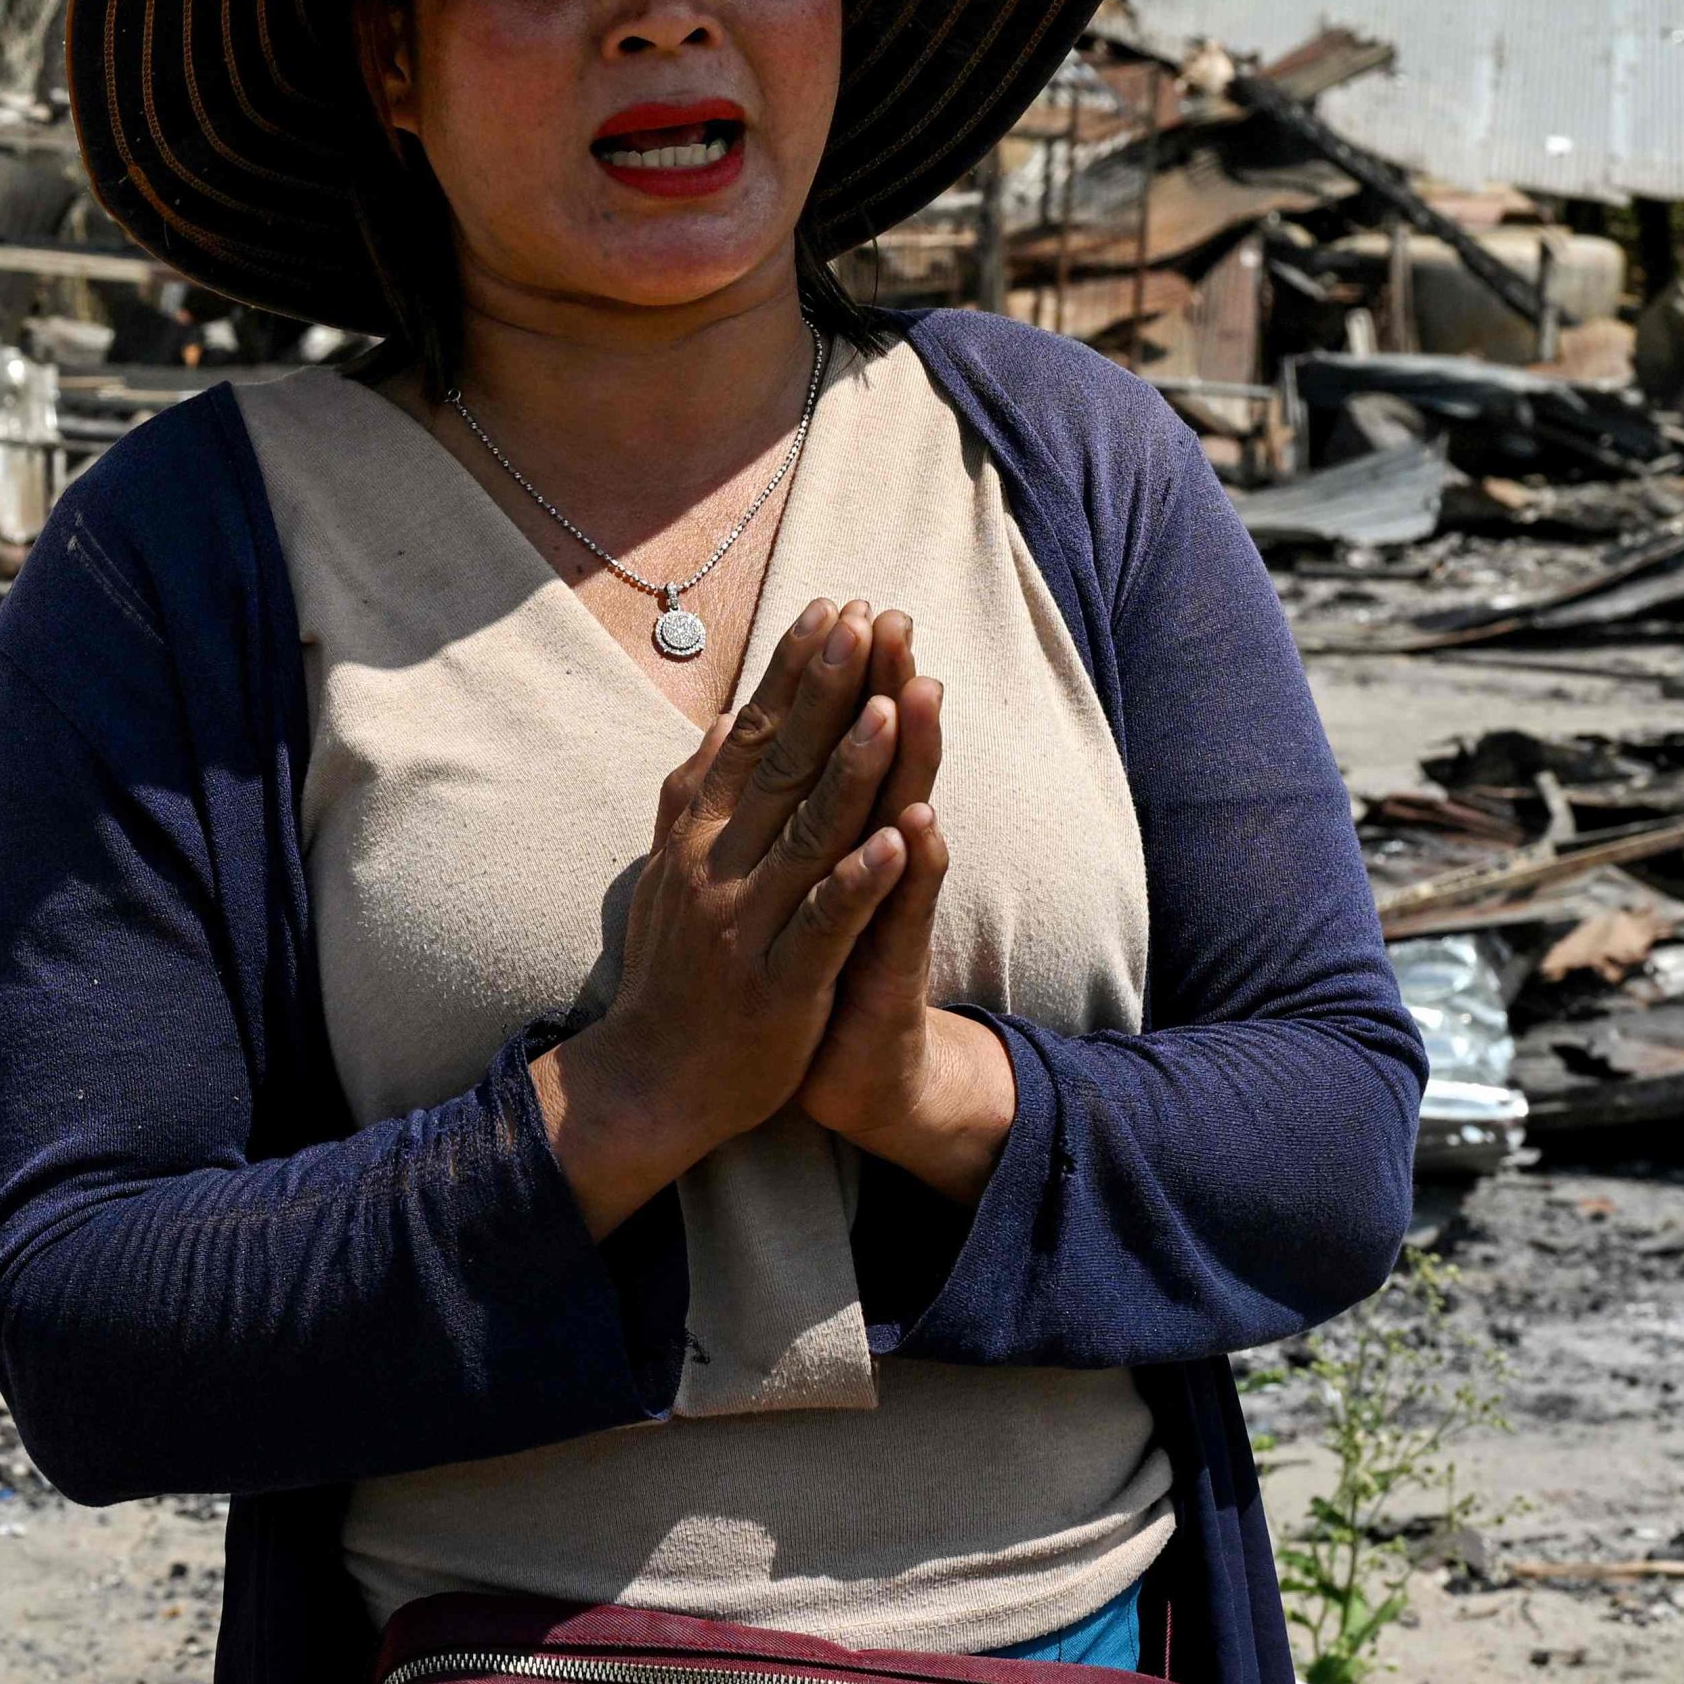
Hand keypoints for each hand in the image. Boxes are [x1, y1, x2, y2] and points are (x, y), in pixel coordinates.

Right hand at [533, 599, 911, 1237]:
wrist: (651, 1080)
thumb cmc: (673, 973)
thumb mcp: (670, 872)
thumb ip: (693, 798)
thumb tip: (715, 723)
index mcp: (698, 835)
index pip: (751, 734)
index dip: (792, 672)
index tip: (831, 609)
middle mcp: (719, 866)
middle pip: (782, 763)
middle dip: (826, 689)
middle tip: (866, 618)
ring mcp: (749, 923)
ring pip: (808, 833)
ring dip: (851, 767)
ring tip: (889, 705)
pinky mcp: (781, 982)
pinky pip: (826, 923)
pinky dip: (861, 881)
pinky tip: (899, 840)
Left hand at [793, 610, 1016, 1203]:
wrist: (852, 1079)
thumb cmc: (809, 977)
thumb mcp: (793, 889)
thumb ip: (790, 816)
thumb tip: (763, 742)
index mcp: (836, 841)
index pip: (841, 746)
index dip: (843, 680)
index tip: (843, 604)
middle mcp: (872, 865)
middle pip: (881, 764)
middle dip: (884, 690)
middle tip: (895, 619)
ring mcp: (887, 913)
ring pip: (903, 822)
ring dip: (911, 760)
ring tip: (919, 692)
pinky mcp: (893, 968)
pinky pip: (903, 914)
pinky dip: (911, 872)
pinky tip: (920, 827)